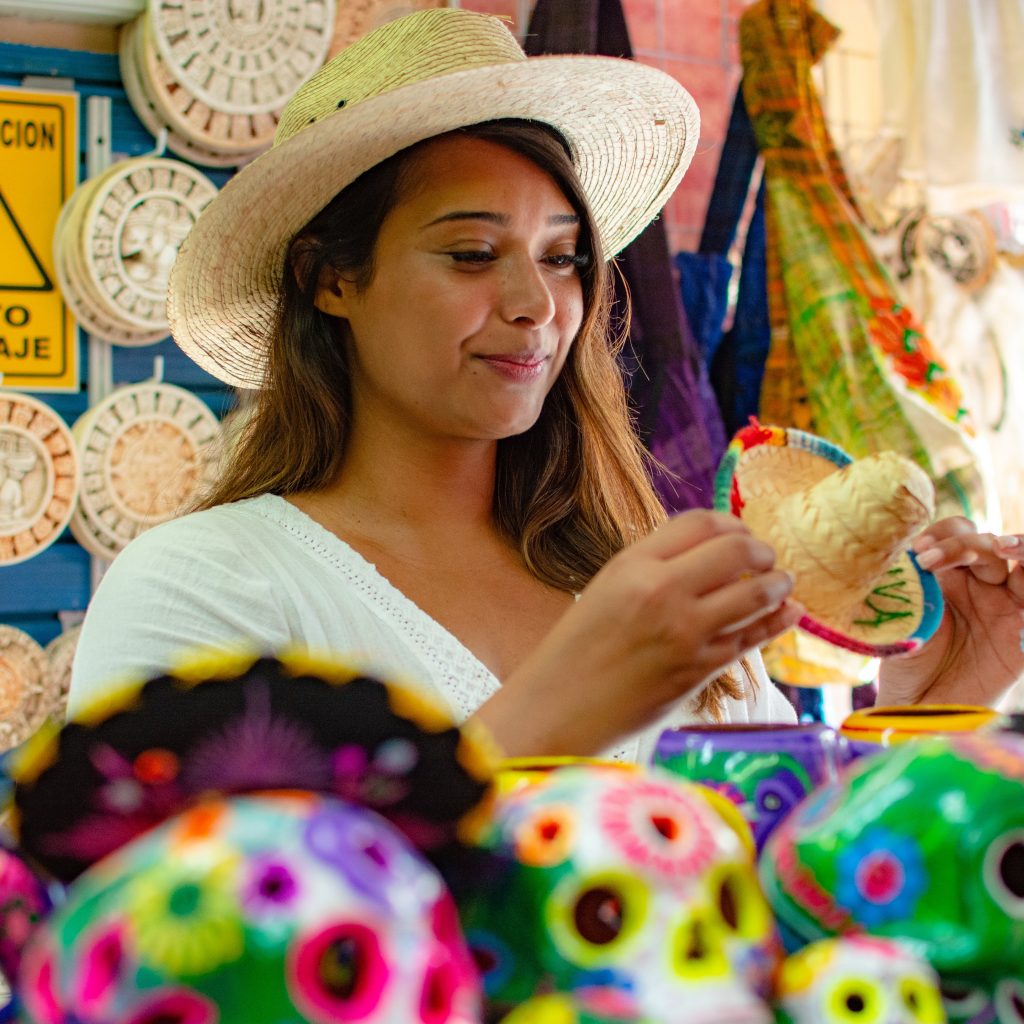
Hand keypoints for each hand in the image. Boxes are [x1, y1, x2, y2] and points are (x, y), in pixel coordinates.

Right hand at [476, 509, 803, 755]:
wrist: (560, 707)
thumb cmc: (577, 649)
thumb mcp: (606, 588)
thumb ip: (653, 565)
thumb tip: (711, 549)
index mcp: (632, 566)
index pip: (699, 523)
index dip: (729, 523)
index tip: (739, 532)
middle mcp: (661, 592)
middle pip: (736, 550)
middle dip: (761, 549)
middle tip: (767, 557)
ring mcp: (685, 632)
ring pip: (755, 592)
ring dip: (778, 583)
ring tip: (782, 582)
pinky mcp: (701, 670)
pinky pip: (753, 637)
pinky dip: (778, 621)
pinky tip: (790, 612)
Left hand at [876, 517, 1023, 707]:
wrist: (919, 708)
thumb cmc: (905, 662)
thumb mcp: (903, 617)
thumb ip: (911, 586)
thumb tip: (910, 555)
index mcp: (949, 573)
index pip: (959, 531)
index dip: (945, 533)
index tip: (918, 550)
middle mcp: (981, 585)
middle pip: (989, 545)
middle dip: (962, 545)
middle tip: (929, 560)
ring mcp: (1006, 607)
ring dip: (1017, 547)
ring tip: (998, 547)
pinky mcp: (1023, 634)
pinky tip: (1019, 570)